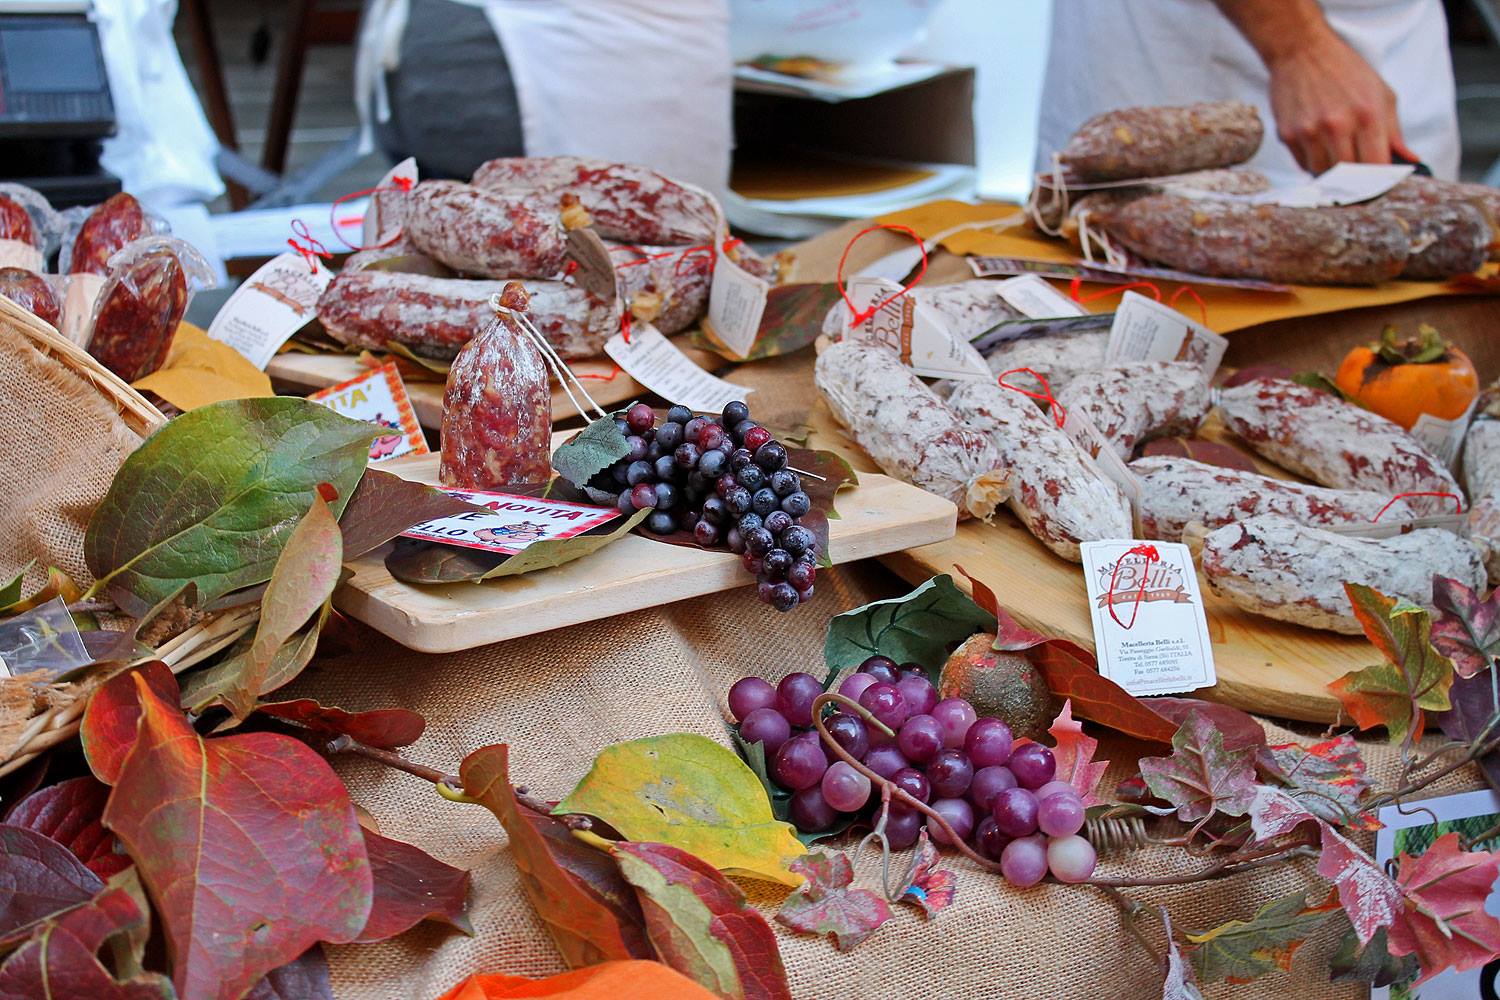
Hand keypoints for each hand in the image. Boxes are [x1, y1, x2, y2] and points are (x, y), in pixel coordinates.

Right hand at [1264, 28, 1417, 173]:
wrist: (1302, 51)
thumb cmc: (1345, 71)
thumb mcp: (1380, 94)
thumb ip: (1395, 131)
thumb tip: (1409, 160)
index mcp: (1368, 115)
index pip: (1375, 167)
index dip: (1377, 183)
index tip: (1378, 187)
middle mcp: (1338, 126)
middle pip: (1348, 177)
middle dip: (1355, 182)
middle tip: (1358, 181)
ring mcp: (1310, 132)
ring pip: (1323, 175)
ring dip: (1332, 174)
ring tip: (1338, 159)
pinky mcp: (1288, 135)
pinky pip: (1303, 164)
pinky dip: (1313, 163)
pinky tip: (1319, 147)